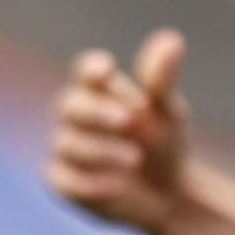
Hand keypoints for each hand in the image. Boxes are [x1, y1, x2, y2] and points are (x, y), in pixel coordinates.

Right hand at [46, 28, 193, 232]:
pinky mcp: (62, 183)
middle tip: (131, 121)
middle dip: (99, 113)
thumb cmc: (163, 143)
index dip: (92, 69)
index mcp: (98, 90)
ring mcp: (65, 149)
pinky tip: (118, 186)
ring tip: (136, 160)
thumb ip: (162, 80)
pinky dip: (90, 183)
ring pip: (68, 144)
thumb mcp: (169, 112)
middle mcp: (74, 116)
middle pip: (70, 105)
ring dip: (102, 150)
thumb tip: (172, 40)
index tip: (107, 70)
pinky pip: (65, 180)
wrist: (165, 194)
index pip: (85, 71)